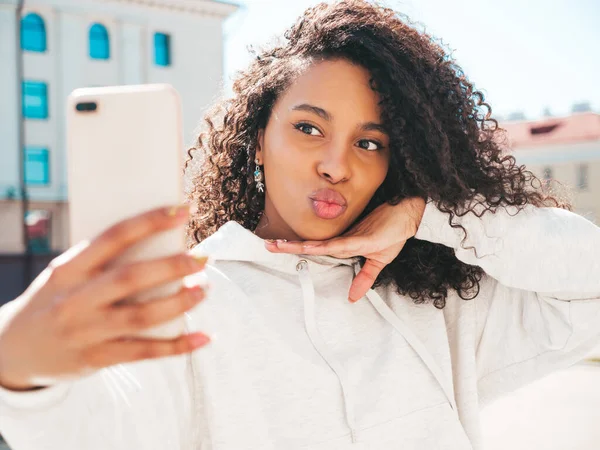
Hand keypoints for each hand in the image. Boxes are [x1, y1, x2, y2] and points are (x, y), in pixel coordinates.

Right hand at [0, 205, 210, 390]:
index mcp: (68, 269)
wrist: (13, 350)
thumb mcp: (65, 275)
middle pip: (131, 278)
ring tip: (204, 290)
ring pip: (141, 317)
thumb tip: (161, 245)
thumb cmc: (53, 300)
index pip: (114, 237)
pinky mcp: (97, 359)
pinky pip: (144, 352)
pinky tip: (202, 337)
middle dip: (172, 266)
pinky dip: (177, 346)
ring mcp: (86, 332)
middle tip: (202, 259)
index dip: (150, 222)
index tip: (183, 211)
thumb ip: (102, 263)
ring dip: (179, 303)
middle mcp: (75, 299)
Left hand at [266, 197, 425, 301]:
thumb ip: (365, 278)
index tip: (279, 248)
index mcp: (345, 246)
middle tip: (268, 246)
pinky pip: (336, 245)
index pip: (316, 250)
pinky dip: (321, 247)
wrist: (409, 214)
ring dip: (298, 244)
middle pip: (311, 246)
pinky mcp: (360, 238)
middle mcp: (343, 241)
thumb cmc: (394, 232)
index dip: (297, 249)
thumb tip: (353, 298)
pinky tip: (307, 248)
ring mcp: (349, 238)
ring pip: (318, 244)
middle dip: (289, 247)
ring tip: (277, 245)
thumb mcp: (379, 261)